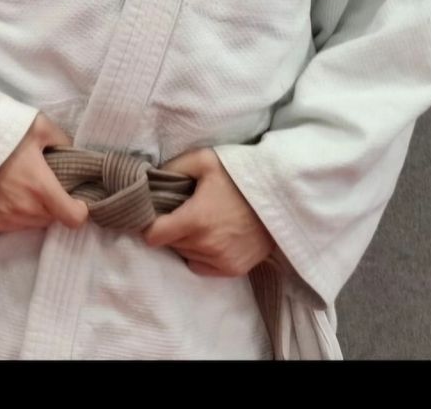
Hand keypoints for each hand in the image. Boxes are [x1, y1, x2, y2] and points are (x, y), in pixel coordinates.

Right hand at [0, 113, 89, 233]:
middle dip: (54, 204)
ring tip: (23, 187)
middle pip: (54, 219)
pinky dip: (16, 215)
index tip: (75, 198)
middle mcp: (25, 209)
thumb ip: (63, 140)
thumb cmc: (1, 133)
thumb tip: (73, 152)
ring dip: (35, 210)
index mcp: (41, 187)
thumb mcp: (38, 125)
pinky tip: (8, 194)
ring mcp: (6, 218)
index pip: (74, 218)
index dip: (80, 209)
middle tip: (43, 183)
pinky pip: (14, 225)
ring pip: (34, 223)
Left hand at [144, 148, 275, 276]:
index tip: (156, 214)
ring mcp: (221, 260)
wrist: (281, 197)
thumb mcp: (204, 160)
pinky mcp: (234, 269)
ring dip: (187, 242)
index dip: (149, 224)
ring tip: (203, 222)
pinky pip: (201, 267)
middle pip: (170, 243)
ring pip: (185, 254)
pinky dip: (201, 255)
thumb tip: (150, 179)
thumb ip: (172, 168)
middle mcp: (206, 245)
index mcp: (195, 221)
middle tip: (184, 212)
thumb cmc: (240, 176)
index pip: (152, 236)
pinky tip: (212, 237)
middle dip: (171, 229)